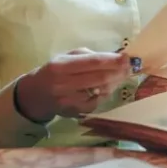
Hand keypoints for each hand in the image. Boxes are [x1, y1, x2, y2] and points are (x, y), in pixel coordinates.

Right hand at [14, 48, 133, 122]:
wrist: (36, 95)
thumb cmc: (55, 71)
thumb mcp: (66, 57)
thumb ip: (88, 56)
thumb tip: (114, 57)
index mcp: (61, 66)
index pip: (92, 63)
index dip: (112, 60)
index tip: (128, 57)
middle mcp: (63, 84)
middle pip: (100, 78)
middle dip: (119, 72)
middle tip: (131, 66)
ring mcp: (69, 100)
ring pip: (101, 90)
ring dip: (116, 82)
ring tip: (123, 74)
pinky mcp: (75, 111)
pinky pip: (98, 101)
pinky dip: (107, 93)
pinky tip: (109, 86)